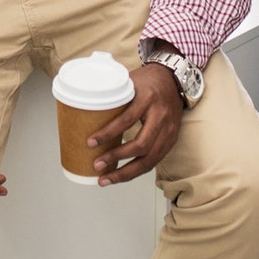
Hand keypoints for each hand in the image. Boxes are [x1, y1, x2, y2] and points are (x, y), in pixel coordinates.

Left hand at [90, 62, 184, 185]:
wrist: (173, 80)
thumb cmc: (148, 81)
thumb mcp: (130, 83)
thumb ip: (113, 97)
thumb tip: (85, 110)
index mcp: (148, 98)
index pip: (127, 120)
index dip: (108, 134)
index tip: (91, 142)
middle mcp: (161, 116)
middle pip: (141, 145)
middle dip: (116, 158)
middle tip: (97, 165)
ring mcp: (169, 130)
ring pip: (149, 159)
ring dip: (126, 173)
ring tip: (106, 179)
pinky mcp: (171, 140)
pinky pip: (154, 161)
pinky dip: (137, 170)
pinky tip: (122, 175)